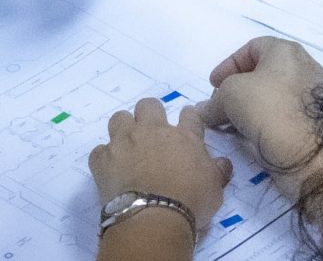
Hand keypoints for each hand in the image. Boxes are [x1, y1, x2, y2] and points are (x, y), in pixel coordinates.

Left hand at [88, 98, 229, 240]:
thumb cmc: (190, 203)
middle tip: (152, 135)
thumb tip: (222, 163)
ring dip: (123, 130)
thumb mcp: (214, 190)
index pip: (189, 115)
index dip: (188, 118)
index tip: (186, 124)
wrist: (153, 217)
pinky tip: (110, 171)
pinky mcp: (103, 159)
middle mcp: (153, 131)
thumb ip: (217, 172)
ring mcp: (125, 142)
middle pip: (149, 105)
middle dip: (150, 115)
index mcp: (184, 137)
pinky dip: (104, 159)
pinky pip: (99, 151)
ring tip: (127, 148)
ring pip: (119, 118)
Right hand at [199, 36, 322, 189]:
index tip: (213, 85)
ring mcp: (312, 96)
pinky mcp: (313, 121)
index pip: (252, 48)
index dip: (228, 65)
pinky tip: (249, 135)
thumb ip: (213, 101)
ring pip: (272, 96)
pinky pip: (282, 115)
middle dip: (236, 88)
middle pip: (262, 73)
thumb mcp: (230, 96)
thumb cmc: (268, 109)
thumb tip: (205, 112)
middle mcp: (303, 68)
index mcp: (286, 51)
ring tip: (230, 123)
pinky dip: (263, 121)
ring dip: (248, 107)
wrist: (308, 154)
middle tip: (220, 104)